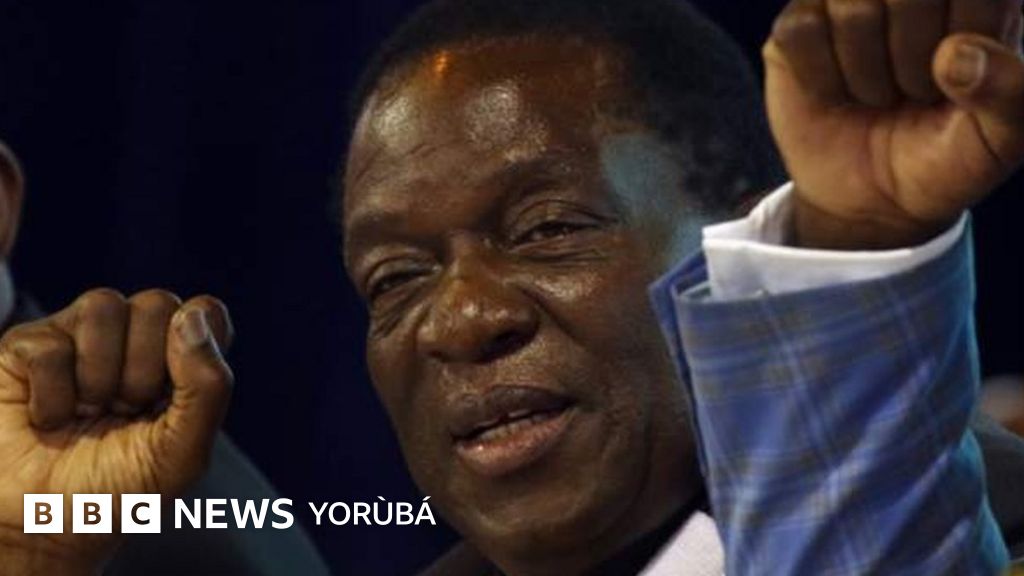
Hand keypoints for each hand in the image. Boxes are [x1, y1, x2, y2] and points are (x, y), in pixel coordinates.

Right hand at [0, 289, 232, 574]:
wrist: (46, 527)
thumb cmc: (119, 489)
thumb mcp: (184, 452)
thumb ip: (208, 386)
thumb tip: (191, 316)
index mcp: (179, 358)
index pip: (205, 312)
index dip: (197, 343)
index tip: (178, 390)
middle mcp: (133, 338)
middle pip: (158, 303)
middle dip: (146, 369)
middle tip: (126, 412)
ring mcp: (79, 336)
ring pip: (104, 305)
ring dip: (100, 377)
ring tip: (88, 412)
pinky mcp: (28, 346)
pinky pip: (51, 346)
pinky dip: (53, 398)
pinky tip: (50, 419)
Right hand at [765, 0, 1023, 248]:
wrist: (873, 201)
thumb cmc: (946, 158)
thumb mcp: (1001, 141)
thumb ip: (1009, 94)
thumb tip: (956, 54)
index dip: (966, 39)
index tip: (963, 83)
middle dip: (912, 59)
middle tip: (916, 92)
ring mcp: (847, 1)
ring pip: (852, 6)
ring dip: (866, 72)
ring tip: (878, 95)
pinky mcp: (797, 27)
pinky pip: (800, 31)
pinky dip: (820, 77)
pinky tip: (834, 92)